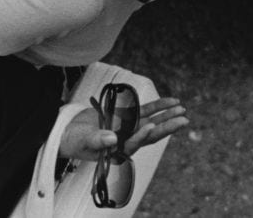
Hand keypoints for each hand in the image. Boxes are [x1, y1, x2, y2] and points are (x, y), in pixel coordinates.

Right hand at [58, 97, 188, 160]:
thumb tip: (112, 138)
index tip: (151, 126)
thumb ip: (97, 141)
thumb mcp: (83, 141)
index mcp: (117, 150)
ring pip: (151, 121)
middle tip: (183, 120)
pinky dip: (158, 106)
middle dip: (166, 127)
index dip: (142, 136)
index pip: (133, 143)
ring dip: (166, 116)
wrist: (69, 132)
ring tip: (182, 110)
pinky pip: (146, 111)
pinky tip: (171, 102)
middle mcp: (126, 140)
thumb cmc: (74, 141)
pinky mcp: (127, 117)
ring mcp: (128, 128)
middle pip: (150, 134)